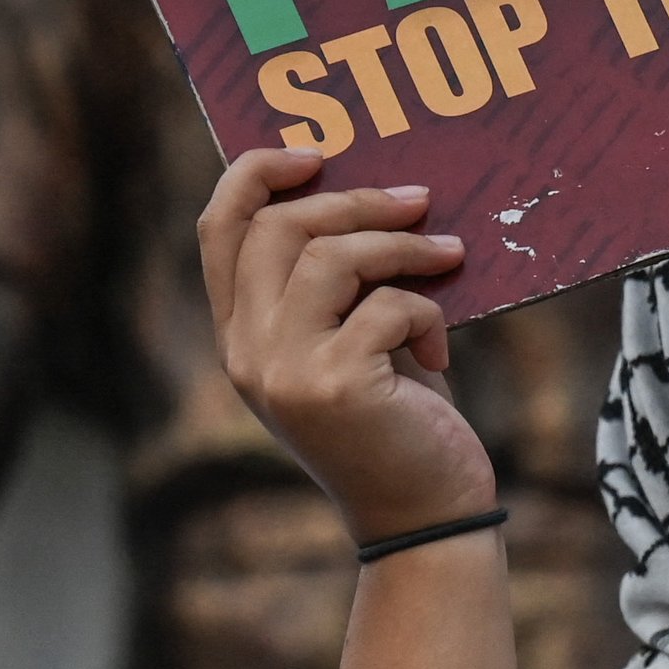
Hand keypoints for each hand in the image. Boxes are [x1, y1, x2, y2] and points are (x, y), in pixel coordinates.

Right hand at [199, 149, 500, 545]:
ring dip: (402, 246)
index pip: (218, 230)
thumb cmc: (400, 421)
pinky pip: (386, 306)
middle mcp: (247, 352)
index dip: (256, 174)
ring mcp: (283, 371)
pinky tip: (442, 352)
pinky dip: (428, 314)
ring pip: (330, 256)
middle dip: (356, 200)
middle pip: (277, 227)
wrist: (425, 515)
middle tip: (419, 199)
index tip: (316, 152)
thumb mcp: (356, 344)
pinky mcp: (333, 385)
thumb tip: (380, 193)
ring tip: (450, 256)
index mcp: (241, 336)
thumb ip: (341, 285)